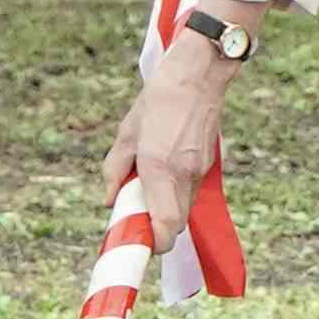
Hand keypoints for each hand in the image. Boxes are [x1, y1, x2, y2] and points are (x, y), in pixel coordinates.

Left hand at [113, 24, 234, 249]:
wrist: (197, 75)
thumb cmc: (158, 101)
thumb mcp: (126, 134)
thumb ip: (114, 171)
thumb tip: (110, 200)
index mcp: (159, 167)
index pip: (165, 225)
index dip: (153, 243)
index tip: (138, 241)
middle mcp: (183, 174)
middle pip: (176, 225)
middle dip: (157, 229)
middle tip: (136, 216)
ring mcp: (199, 170)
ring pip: (184, 208)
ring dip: (165, 209)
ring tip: (146, 186)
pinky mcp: (208, 164)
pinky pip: (190, 190)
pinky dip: (175, 192)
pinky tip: (164, 169)